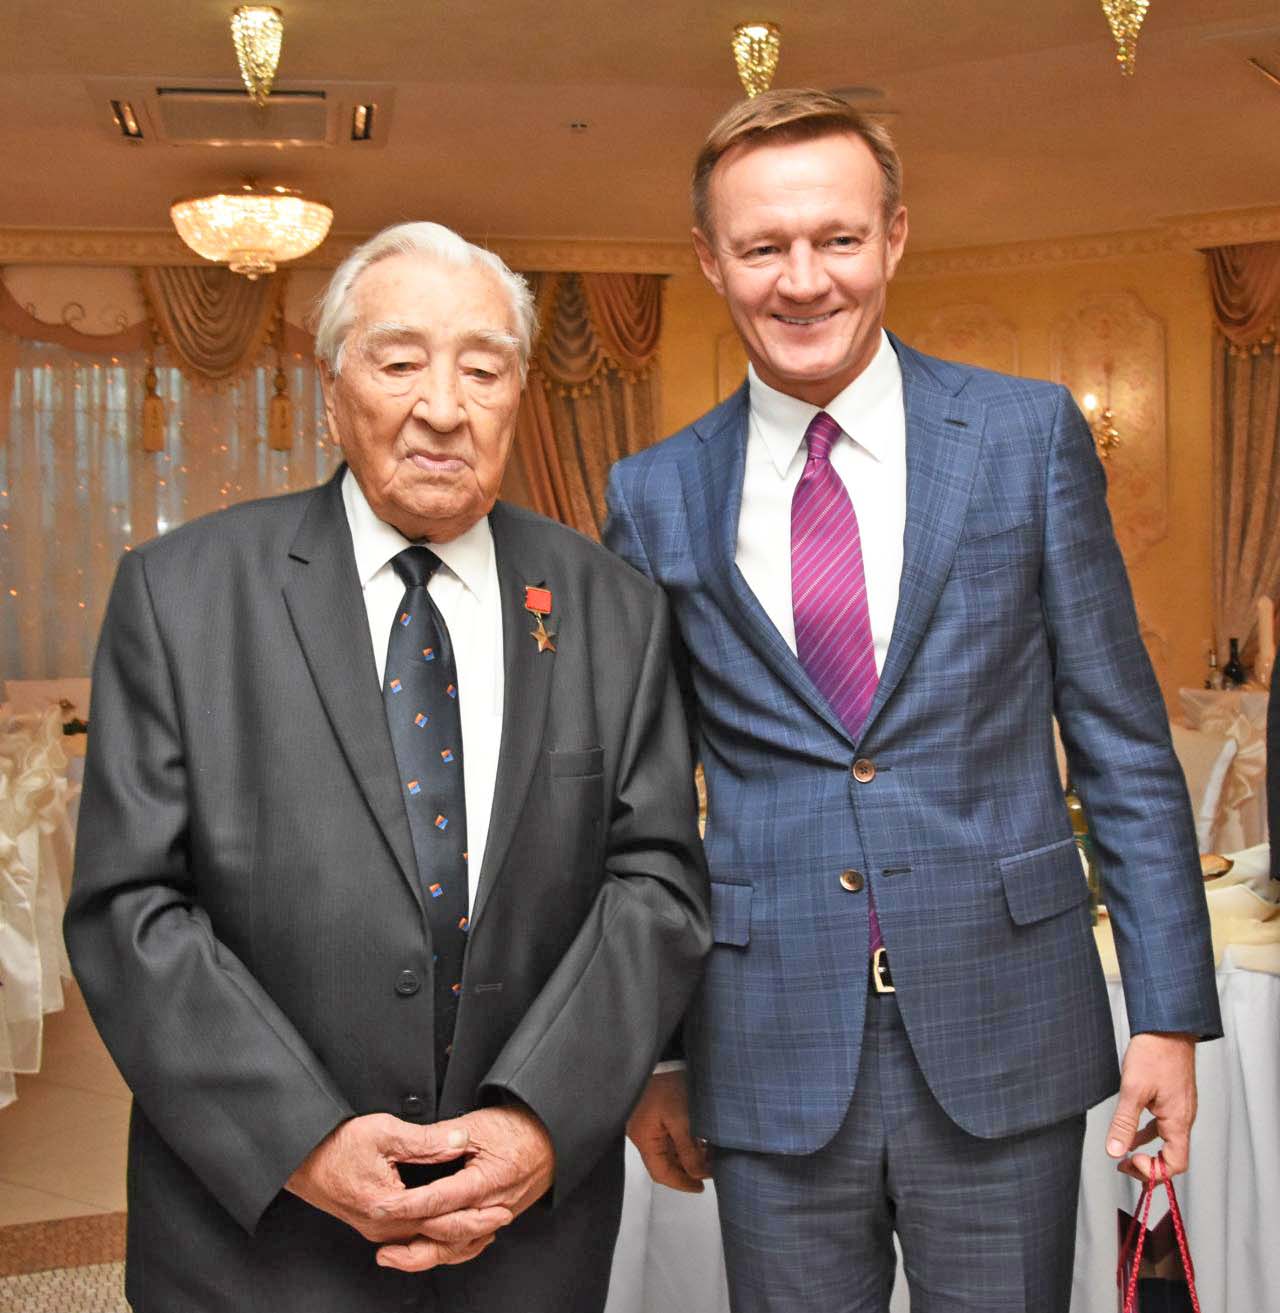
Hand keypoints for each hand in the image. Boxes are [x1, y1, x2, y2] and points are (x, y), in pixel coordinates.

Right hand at [286, 1112, 509, 1264]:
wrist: (301, 1158)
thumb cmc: (337, 1143)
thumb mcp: (385, 1132)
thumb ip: (427, 1140)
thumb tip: (461, 1139)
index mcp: (388, 1206)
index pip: (442, 1217)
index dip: (475, 1214)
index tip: (500, 1208)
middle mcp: (383, 1227)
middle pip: (437, 1237)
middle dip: (473, 1230)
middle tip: (503, 1217)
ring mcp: (377, 1230)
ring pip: (425, 1243)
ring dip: (457, 1237)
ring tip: (486, 1228)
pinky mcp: (374, 1226)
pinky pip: (412, 1239)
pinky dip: (436, 1237)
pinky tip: (451, 1227)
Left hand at [373, 1104, 554, 1271]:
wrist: (552, 1136)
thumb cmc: (518, 1126)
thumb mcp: (477, 1124)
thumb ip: (444, 1136)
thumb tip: (413, 1145)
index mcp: (486, 1180)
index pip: (439, 1201)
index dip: (408, 1207)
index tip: (383, 1209)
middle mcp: (492, 1205)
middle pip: (447, 1235)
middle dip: (412, 1244)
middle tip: (382, 1248)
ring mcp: (498, 1215)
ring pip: (459, 1247)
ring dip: (426, 1256)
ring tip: (395, 1257)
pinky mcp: (500, 1217)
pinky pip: (472, 1244)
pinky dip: (450, 1252)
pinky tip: (430, 1251)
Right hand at [626, 1070, 709, 1192]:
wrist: (664, 1054)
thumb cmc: (668, 1084)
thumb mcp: (681, 1119)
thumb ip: (689, 1150)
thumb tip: (698, 1175)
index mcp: (644, 1138)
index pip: (661, 1173)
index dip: (681, 1183)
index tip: (701, 1187)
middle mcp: (643, 1134)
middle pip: (665, 1162)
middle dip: (688, 1168)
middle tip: (711, 1168)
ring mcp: (648, 1123)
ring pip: (669, 1149)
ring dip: (689, 1154)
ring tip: (710, 1153)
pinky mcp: (655, 1112)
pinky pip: (670, 1135)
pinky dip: (685, 1141)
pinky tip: (701, 1137)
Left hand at [1106, 1032, 1197, 1180]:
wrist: (1166, 1028)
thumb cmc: (1154, 1053)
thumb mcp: (1133, 1090)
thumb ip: (1124, 1123)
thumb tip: (1115, 1150)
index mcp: (1178, 1121)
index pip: (1175, 1163)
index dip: (1153, 1170)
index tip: (1129, 1161)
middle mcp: (1183, 1118)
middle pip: (1172, 1156)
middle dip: (1148, 1165)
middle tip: (1123, 1164)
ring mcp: (1179, 1109)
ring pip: (1167, 1141)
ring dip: (1147, 1151)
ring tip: (1124, 1154)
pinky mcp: (1173, 1099)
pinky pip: (1163, 1126)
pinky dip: (1148, 1133)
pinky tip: (1133, 1132)